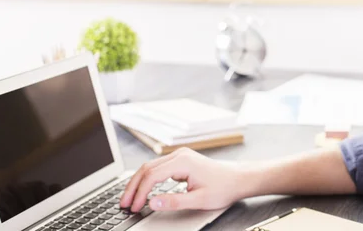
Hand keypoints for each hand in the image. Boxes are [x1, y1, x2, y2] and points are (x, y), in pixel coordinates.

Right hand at [119, 148, 245, 212]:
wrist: (237, 179)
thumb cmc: (223, 188)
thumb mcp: (199, 199)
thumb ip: (174, 202)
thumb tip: (152, 203)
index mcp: (183, 161)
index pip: (152, 175)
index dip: (140, 193)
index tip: (134, 207)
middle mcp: (179, 155)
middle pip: (147, 168)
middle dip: (133, 187)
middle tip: (124, 204)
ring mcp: (180, 156)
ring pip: (150, 167)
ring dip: (138, 182)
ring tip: (130, 199)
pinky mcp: (181, 160)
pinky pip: (158, 168)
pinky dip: (147, 179)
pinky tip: (143, 190)